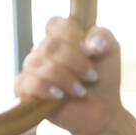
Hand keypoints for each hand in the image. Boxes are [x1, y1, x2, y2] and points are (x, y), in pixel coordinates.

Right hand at [14, 17, 122, 134]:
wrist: (101, 110)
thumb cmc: (103, 78)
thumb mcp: (111, 50)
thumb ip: (102, 35)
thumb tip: (89, 44)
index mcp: (59, 36)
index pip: (55, 24)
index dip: (73, 36)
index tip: (92, 52)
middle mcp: (42, 50)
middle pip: (50, 45)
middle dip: (75, 62)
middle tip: (92, 77)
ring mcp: (32, 69)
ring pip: (39, 63)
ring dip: (65, 78)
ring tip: (81, 92)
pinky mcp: (25, 89)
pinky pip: (27, 81)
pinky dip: (46, 88)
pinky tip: (60, 95)